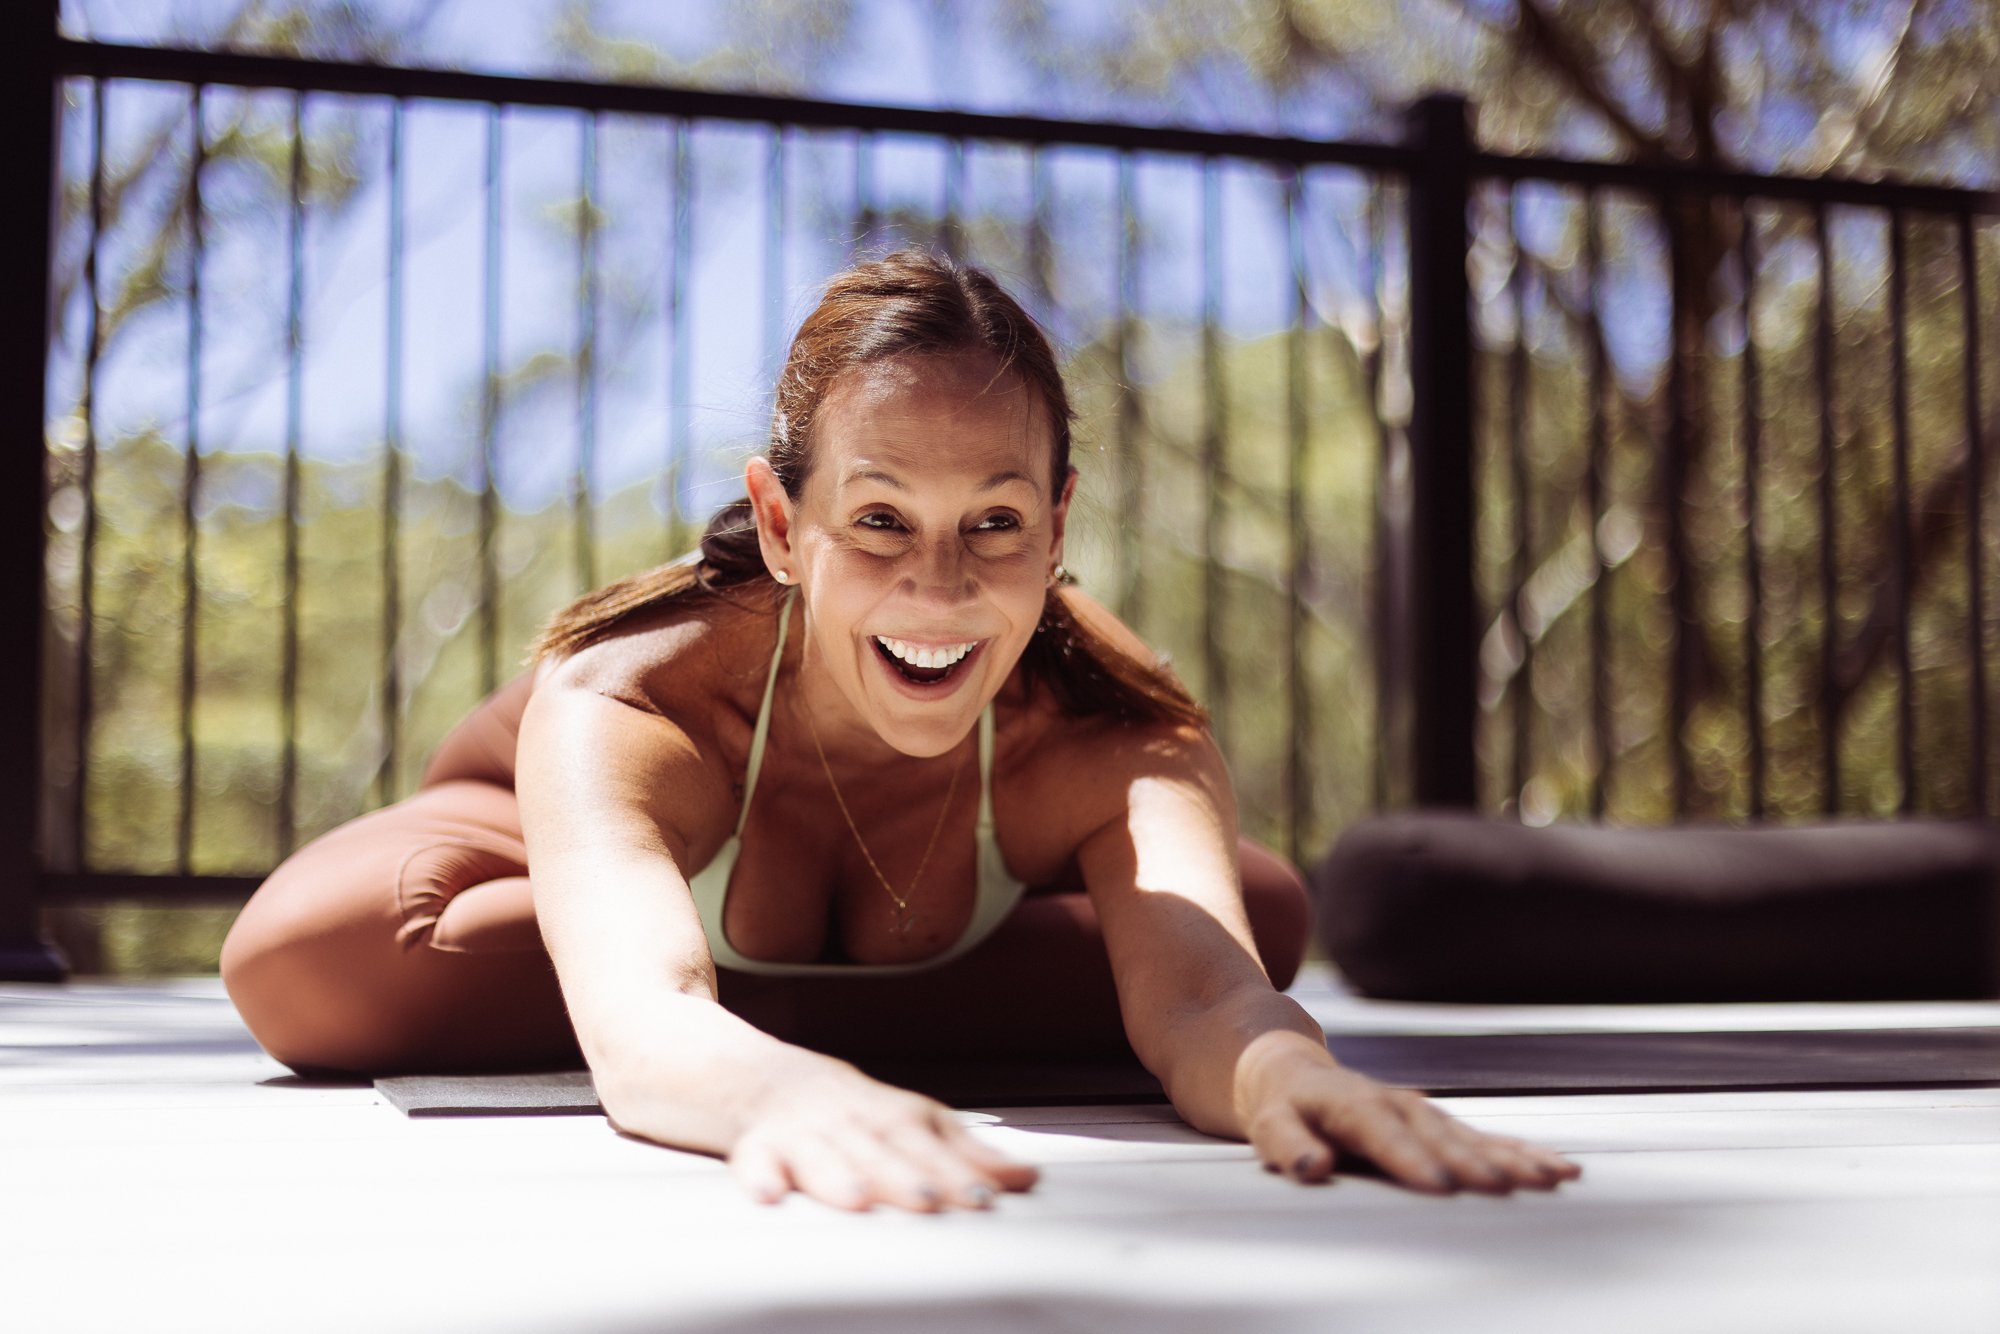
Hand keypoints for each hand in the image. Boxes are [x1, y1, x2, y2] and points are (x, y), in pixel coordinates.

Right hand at [727, 1054, 1039, 1211]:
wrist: (756, 1074)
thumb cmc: (848, 1109)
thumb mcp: (910, 1121)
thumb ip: (967, 1153)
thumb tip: (1028, 1178)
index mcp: (891, 1114)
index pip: (928, 1142)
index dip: (955, 1170)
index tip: (984, 1197)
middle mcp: (849, 1120)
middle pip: (877, 1147)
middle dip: (903, 1174)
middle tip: (928, 1199)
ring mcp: (801, 1132)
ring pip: (821, 1154)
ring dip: (838, 1175)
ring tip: (857, 1199)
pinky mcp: (756, 1146)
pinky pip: (753, 1160)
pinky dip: (759, 1175)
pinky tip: (769, 1194)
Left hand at [1245, 1058, 1581, 1194]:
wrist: (1291, 1072)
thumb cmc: (1281, 1107)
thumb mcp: (1269, 1125)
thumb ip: (1289, 1147)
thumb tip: (1311, 1169)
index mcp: (1352, 1104)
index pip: (1382, 1133)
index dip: (1411, 1159)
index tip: (1441, 1186)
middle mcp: (1396, 1104)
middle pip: (1439, 1135)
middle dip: (1475, 1162)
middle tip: (1510, 1187)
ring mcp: (1423, 1112)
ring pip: (1472, 1137)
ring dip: (1513, 1157)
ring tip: (1554, 1178)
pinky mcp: (1438, 1125)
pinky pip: (1485, 1140)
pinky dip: (1521, 1153)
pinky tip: (1558, 1169)